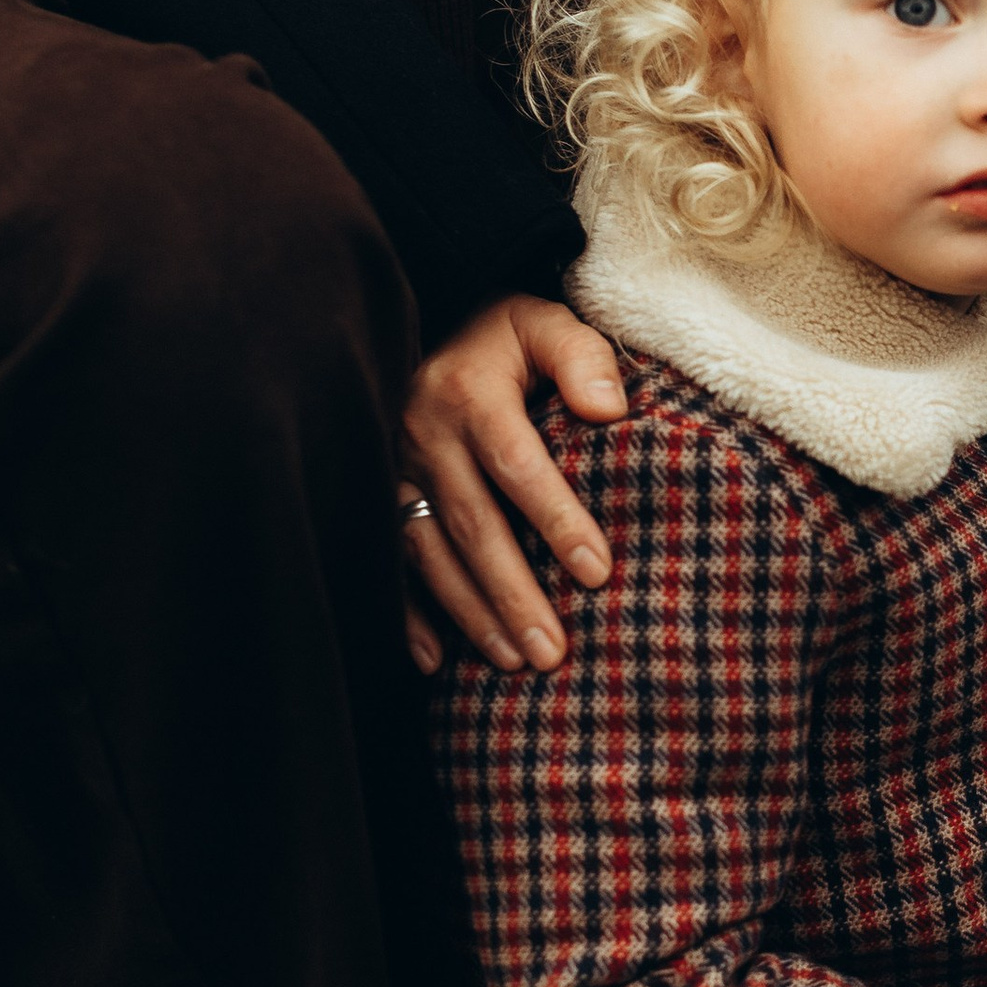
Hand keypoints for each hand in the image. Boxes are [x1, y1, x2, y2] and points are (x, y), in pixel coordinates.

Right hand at [399, 294, 629, 675]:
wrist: (424, 328)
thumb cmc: (502, 338)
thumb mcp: (542, 323)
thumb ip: (581, 356)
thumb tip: (611, 410)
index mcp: (468, 393)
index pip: (517, 464)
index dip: (556, 519)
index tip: (596, 573)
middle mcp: (422, 435)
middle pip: (473, 524)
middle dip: (513, 593)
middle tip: (554, 652)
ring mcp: (392, 469)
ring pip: (430, 553)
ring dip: (471, 613)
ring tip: (517, 662)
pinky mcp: (375, 495)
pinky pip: (387, 562)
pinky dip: (407, 614)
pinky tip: (434, 662)